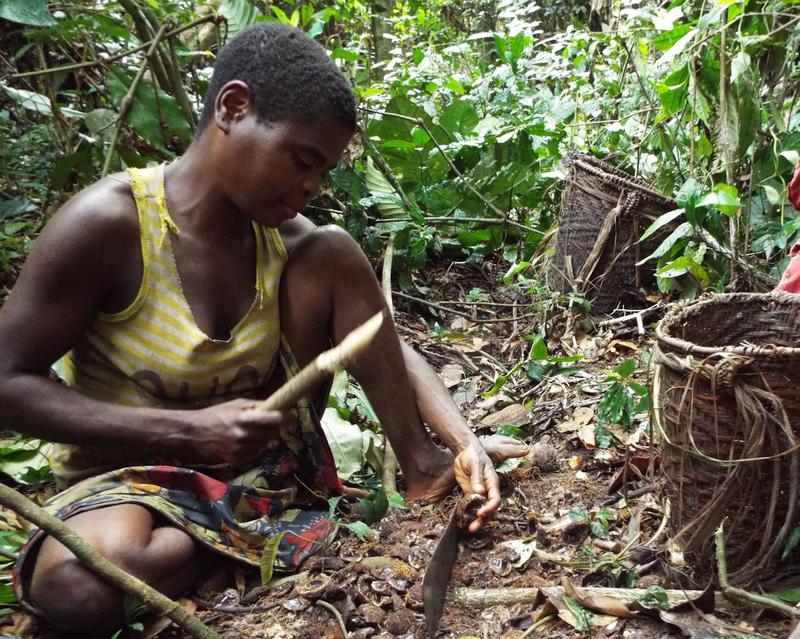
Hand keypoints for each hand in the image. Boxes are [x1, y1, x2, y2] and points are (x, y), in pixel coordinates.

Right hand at [180, 398, 297, 465]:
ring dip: (268, 438)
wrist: (191, 435)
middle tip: (277, 422)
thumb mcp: (234, 404)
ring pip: (266, 445)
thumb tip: (277, 406)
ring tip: (259, 431)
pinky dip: (257, 447)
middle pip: (273, 434)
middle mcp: (243, 436)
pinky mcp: (236, 461)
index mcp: (242, 419)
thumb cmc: (214, 415)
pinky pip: (256, 454)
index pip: (273, 420)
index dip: (285, 417)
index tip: (291, 414)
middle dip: (277, 427)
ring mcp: (240, 451)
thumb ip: (255, 406)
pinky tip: (250, 440)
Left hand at [452, 442, 500, 532]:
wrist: (465, 450)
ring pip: (481, 509)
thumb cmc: (474, 455)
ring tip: (470, 529)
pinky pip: (471, 505)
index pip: (495, 499)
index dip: (489, 508)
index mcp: (492, 483)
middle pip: (489, 508)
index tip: (480, 513)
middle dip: (483, 519)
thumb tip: (479, 492)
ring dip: (477, 519)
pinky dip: (469, 513)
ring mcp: (479, 492)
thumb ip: (477, 478)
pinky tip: (464, 520)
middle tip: (474, 527)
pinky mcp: (470, 492)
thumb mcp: (476, 464)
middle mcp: (488, 490)